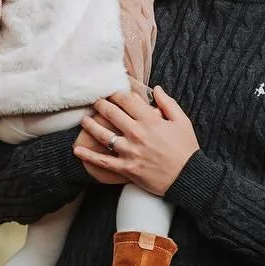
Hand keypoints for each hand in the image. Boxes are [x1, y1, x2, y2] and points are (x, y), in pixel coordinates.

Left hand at [74, 87, 198, 195]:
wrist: (187, 177)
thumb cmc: (186, 149)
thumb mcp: (182, 121)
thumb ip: (168, 103)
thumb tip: (156, 89)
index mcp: (150, 120)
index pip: (126, 100)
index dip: (115, 93)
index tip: (109, 90)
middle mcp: (136, 133)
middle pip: (111, 114)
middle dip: (100, 105)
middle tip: (94, 101)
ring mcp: (129, 151)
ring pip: (103, 135)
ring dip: (90, 126)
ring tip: (84, 120)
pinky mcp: (126, 168)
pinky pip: (103, 162)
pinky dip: (88, 156)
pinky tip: (77, 150)